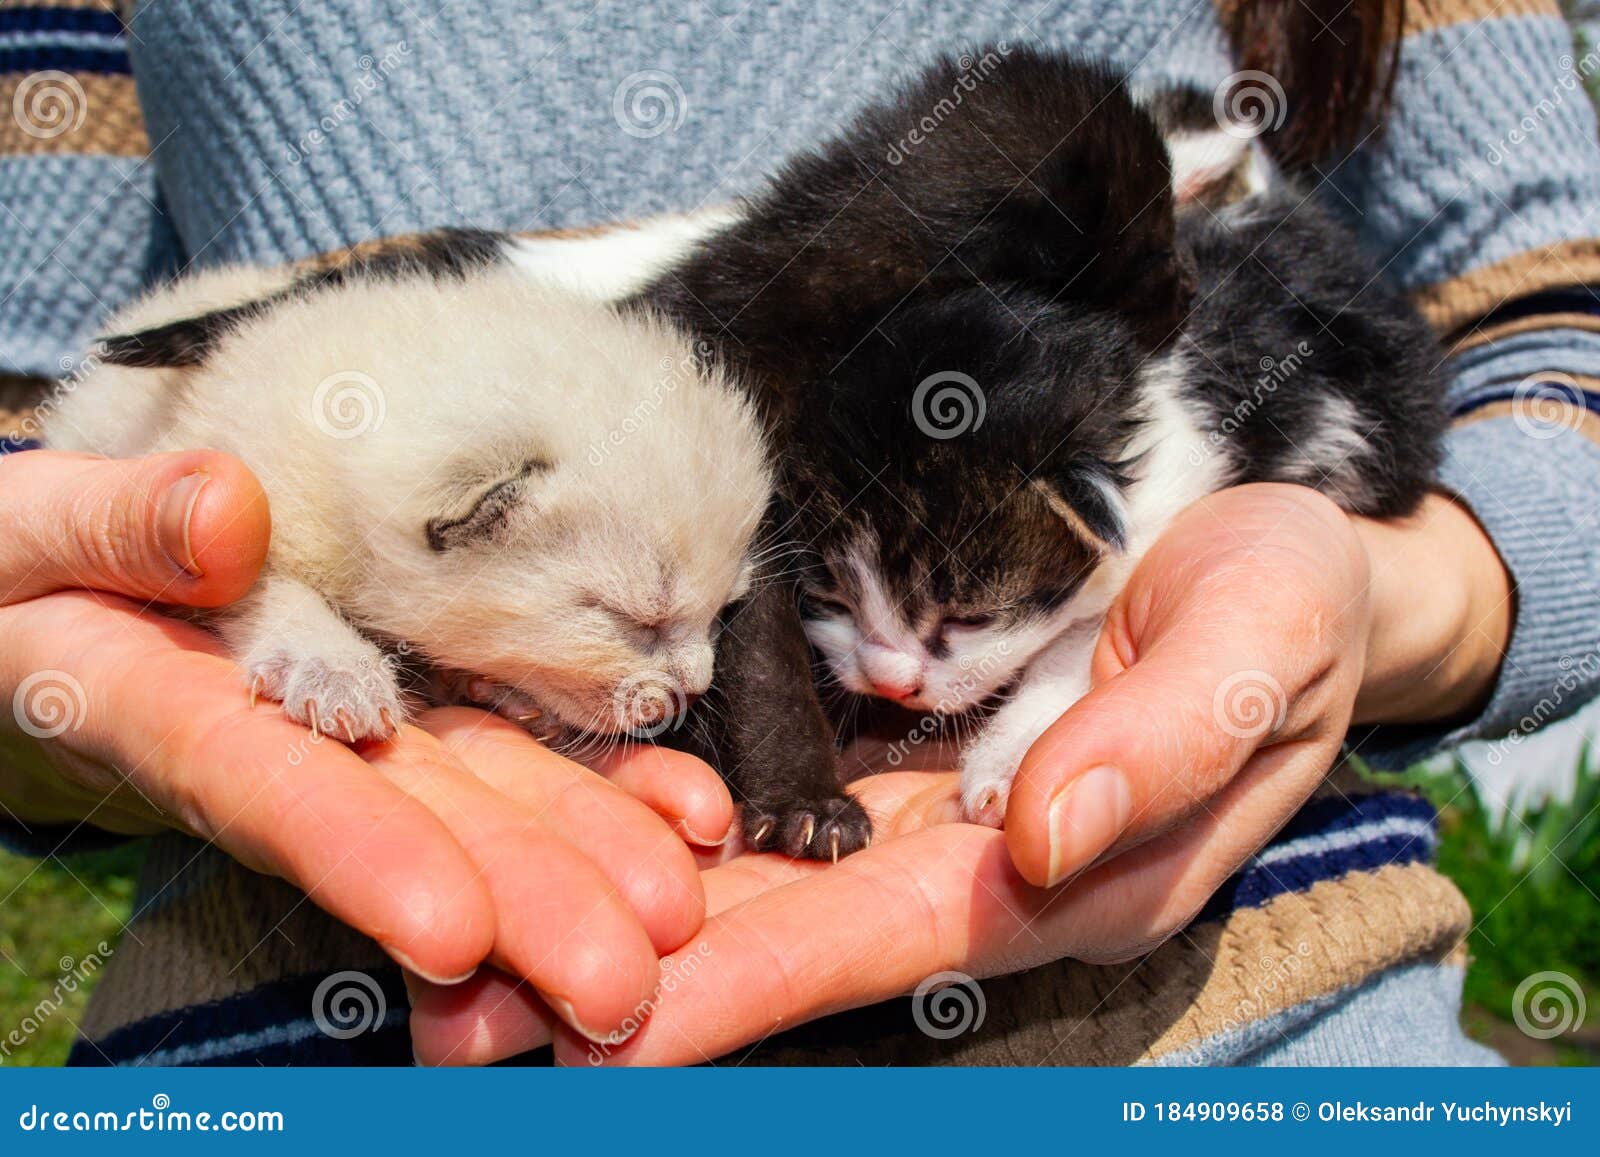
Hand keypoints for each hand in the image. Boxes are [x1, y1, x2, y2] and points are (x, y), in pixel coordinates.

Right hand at [0, 450, 730, 1043]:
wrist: (40, 588)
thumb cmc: (12, 562)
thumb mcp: (20, 530)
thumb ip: (109, 526)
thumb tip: (227, 514)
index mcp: (155, 707)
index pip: (266, 787)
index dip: (358, 855)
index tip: (451, 931)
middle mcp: (272, 743)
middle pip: (401, 829)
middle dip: (514, 907)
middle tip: (620, 983)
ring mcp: (347, 730)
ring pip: (473, 799)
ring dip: (577, 862)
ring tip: (675, 910)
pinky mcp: (397, 706)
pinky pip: (502, 745)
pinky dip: (596, 779)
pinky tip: (685, 810)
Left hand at [406, 483, 1511, 1063]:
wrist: (1285, 565)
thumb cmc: (1287, 605)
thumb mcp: (1257, 651)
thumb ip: (1156, 747)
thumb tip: (1040, 839)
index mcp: (1064, 873)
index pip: (876, 941)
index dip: (746, 989)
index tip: (605, 1034)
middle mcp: (975, 867)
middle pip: (788, 938)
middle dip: (635, 985)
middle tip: (467, 1021)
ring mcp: (930, 817)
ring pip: (762, 884)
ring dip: (624, 922)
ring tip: (472, 955)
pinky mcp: (903, 757)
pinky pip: (778, 804)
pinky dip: (677, 834)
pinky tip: (574, 839)